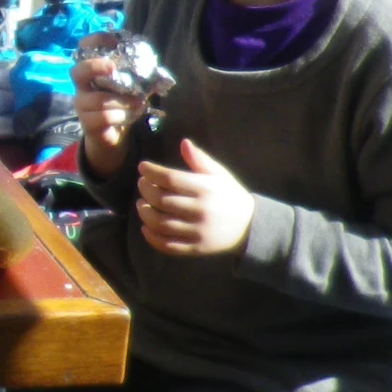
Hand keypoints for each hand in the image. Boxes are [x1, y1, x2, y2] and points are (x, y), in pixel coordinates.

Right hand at [71, 48, 144, 177]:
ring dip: (121, 100)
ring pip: (97, 99)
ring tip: (138, 102)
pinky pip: (103, 117)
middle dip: (95, 66)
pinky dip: (121, 115)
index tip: (114, 41)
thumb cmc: (120, 102)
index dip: (96, 40)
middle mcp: (82, 85)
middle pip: (77, 71)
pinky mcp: (86, 123)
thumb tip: (152, 65)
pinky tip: (131, 114)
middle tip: (113, 68)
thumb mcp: (128, 84)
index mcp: (91, 70)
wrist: (110, 132)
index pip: (84, 48)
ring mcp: (81, 104)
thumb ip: (135, 72)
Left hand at [135, 139, 254, 256]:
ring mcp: (197, 231)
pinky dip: (152, 237)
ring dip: (144, 213)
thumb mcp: (219, 174)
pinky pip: (168, 245)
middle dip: (146, 190)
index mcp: (205, 189)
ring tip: (141, 204)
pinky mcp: (195, 248)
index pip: (170, 179)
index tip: (142, 167)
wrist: (250, 226)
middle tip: (141, 184)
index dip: (152, 172)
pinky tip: (146, 227)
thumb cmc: (230, 195)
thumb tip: (183, 142)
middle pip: (162, 200)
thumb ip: (200, 159)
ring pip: (161, 224)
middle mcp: (200, 210)